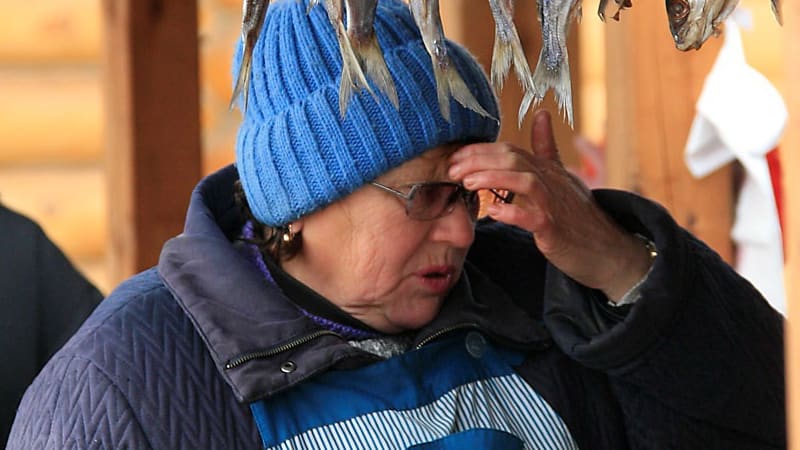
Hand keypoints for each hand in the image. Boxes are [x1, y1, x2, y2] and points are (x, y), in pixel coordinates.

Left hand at [448, 110, 652, 301]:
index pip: (510, 150)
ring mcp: (555, 205)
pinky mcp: (556, 230)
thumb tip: (541, 114)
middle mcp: (551, 181)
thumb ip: (546, 148)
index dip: (480, 151)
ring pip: (524, 181)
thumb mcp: (562, 177)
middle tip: (452, 169)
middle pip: (513, 159)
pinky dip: (513, 213)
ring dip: (492, 179)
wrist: (608, 251)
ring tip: (467, 183)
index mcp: (547, 169)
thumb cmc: (579, 216)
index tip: (455, 157)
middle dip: (478, 161)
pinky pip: (534, 217)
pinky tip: (493, 212)